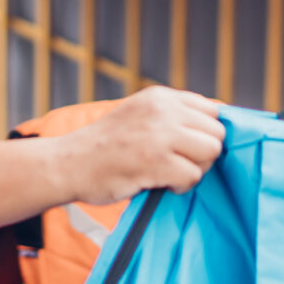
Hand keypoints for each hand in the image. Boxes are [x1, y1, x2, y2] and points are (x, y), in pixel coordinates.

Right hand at [63, 87, 223, 205]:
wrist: (68, 164)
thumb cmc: (105, 147)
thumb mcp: (139, 115)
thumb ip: (171, 116)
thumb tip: (213, 129)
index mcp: (160, 97)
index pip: (212, 110)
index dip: (205, 133)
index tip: (188, 148)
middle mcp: (162, 110)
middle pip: (216, 133)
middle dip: (203, 154)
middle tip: (178, 164)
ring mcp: (159, 135)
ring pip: (210, 153)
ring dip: (195, 170)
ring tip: (170, 173)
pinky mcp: (154, 162)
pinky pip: (193, 176)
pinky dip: (181, 186)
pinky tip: (161, 184)